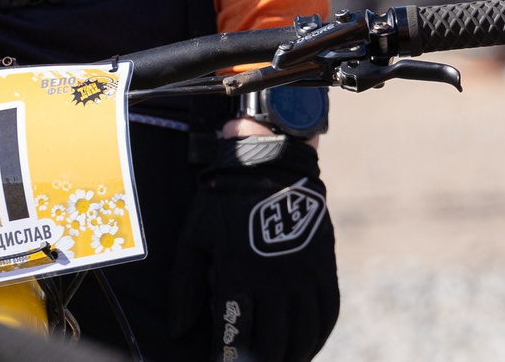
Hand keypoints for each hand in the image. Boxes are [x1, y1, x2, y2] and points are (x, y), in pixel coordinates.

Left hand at [170, 134, 338, 360]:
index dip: (228, 357)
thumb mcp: (194, 238)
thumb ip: (183, 287)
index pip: (234, 335)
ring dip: (290, 357)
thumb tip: (177, 331)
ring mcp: (303, 276)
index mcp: (238, 276)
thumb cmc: (222, 201)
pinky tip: (306, 347)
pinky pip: (327, 315)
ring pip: (302, 336)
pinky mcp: (324, 267)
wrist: (267, 163)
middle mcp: (274, 282)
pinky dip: (318, 338)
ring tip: (278, 361)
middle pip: (272, 344)